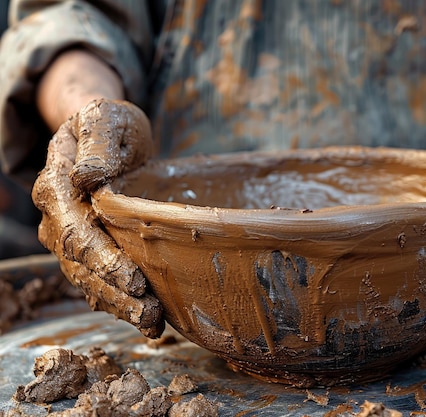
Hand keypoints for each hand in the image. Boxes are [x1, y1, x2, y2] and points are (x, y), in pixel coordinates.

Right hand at [32, 99, 164, 337]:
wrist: (105, 135)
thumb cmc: (108, 124)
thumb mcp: (105, 118)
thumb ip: (98, 143)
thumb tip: (88, 177)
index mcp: (56, 185)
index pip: (76, 232)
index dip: (104, 260)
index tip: (135, 281)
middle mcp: (57, 216)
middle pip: (80, 265)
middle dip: (115, 294)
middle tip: (150, 315)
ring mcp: (70, 235)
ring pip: (87, 279)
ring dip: (118, 305)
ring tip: (152, 324)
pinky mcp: (89, 246)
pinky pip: (97, 278)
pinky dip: (118, 299)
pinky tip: (143, 316)